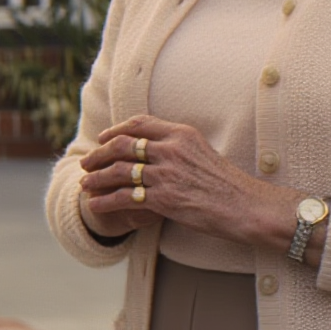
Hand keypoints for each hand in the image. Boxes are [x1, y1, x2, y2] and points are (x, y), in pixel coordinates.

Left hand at [80, 115, 291, 248]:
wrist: (245, 206)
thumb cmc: (227, 184)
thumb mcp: (203, 153)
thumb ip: (179, 148)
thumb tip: (159, 150)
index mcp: (181, 134)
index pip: (139, 124)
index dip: (116, 130)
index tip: (104, 138)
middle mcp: (170, 149)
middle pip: (122, 145)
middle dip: (99, 154)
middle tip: (87, 162)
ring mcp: (165, 173)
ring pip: (118, 171)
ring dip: (96, 178)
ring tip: (85, 185)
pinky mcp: (163, 198)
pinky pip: (124, 197)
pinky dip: (105, 201)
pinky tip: (95, 205)